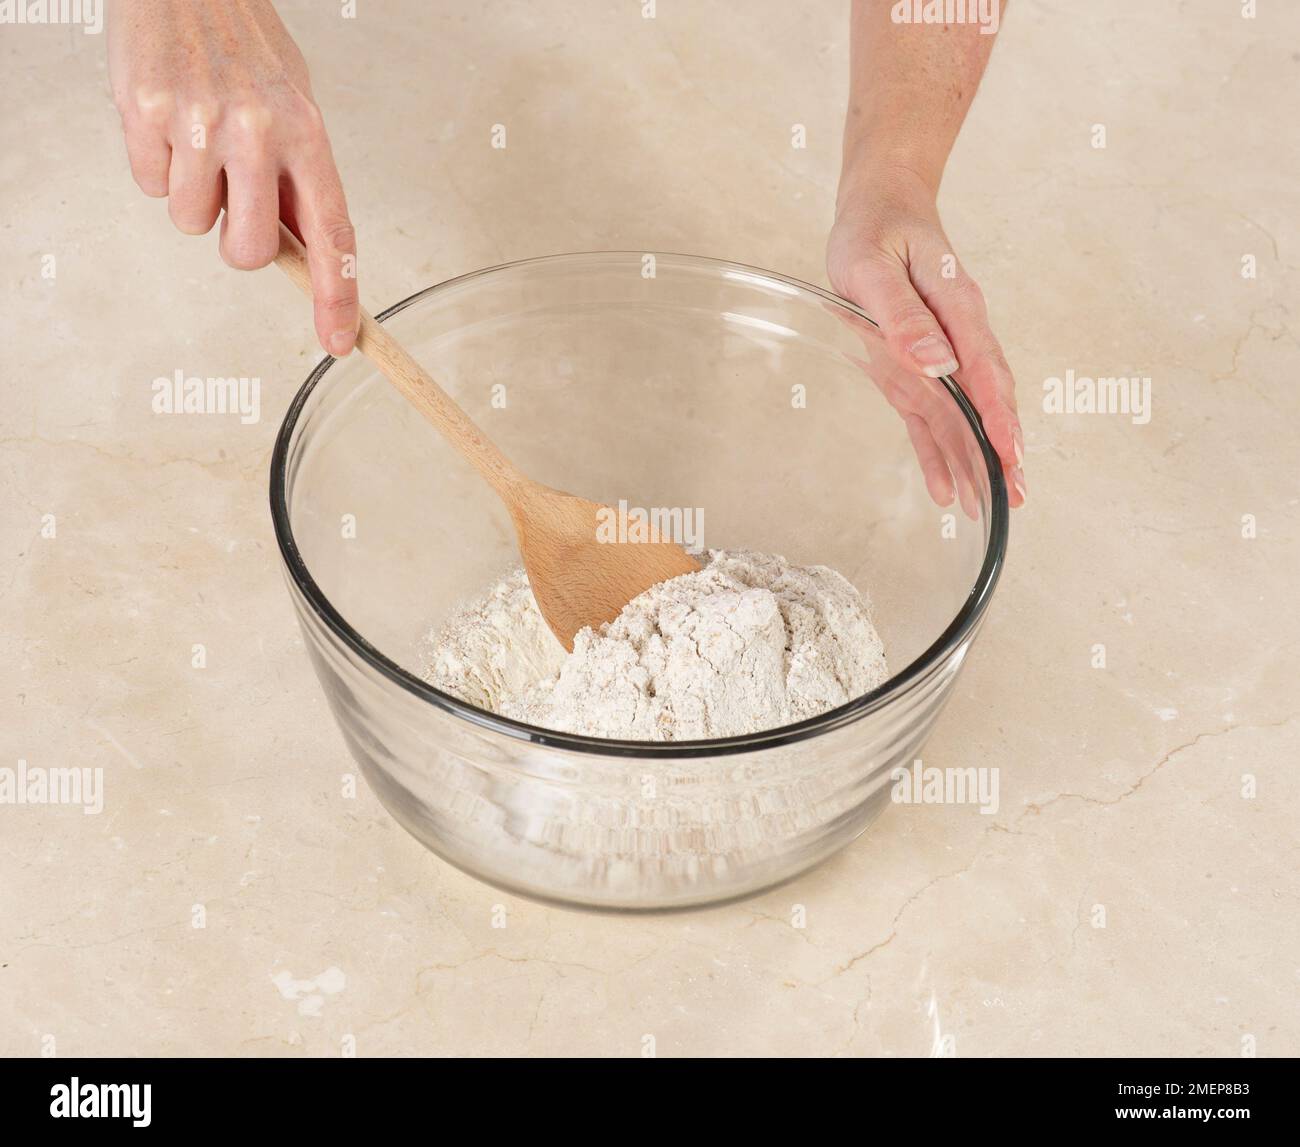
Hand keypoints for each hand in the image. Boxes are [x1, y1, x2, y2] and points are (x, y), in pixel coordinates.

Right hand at [108, 0, 357, 355]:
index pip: (332, 233)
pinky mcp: (146, 113)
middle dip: (238, 243)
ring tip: (197, 140)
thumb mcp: (295, 107)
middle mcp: (258, 131)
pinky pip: (146, 185)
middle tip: (232, 200)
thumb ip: (300, 180)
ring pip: (191, 222)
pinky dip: (153, 165)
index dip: (336, 295)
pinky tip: (167, 122)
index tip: (338, 340)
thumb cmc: (243, 46)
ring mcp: (200, 122)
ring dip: (190, 195)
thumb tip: (305, 254)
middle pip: (249, 250)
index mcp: (307, 133)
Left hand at [828, 168, 1024, 506]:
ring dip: (977, 456)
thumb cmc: (875, 232)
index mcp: (956, 306)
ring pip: (965, 411)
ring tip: (990, 503)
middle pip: (987, 396)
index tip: (1007, 450)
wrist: (882, 206)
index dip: (995, 412)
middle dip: (1000, 446)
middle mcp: (958, 334)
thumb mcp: (875, 267)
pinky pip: (934, 410)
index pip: (983, 367)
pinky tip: (947, 484)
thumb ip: (903, 315)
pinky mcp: (920, 364)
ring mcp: (943, 351)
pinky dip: (941, 447)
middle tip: (1014, 494)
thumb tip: (935, 361)